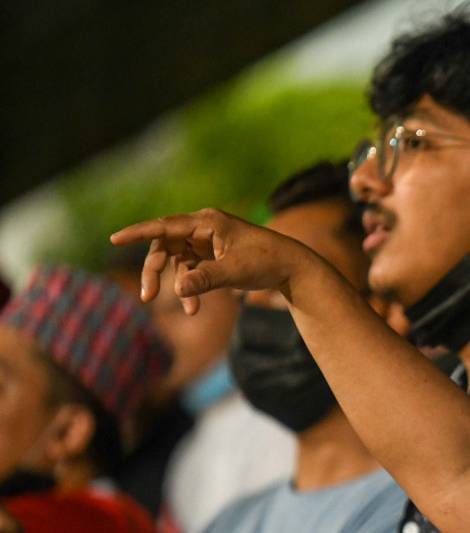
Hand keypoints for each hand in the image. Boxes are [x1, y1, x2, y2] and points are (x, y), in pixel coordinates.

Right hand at [109, 209, 314, 314]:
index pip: (166, 226)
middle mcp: (204, 227)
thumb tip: (179, 288)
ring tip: (191, 311)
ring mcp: (206, 240)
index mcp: (208, 221)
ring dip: (179, 285)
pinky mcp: (211, 254)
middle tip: (147, 297)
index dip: (139, 232)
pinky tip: (194, 307)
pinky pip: (190, 269)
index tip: (115, 239)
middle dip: (156, 271)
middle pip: (166, 246)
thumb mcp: (237, 272)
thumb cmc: (267, 262)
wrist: (291, 267)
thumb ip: (206, 279)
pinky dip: (190, 287)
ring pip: (177, 260)